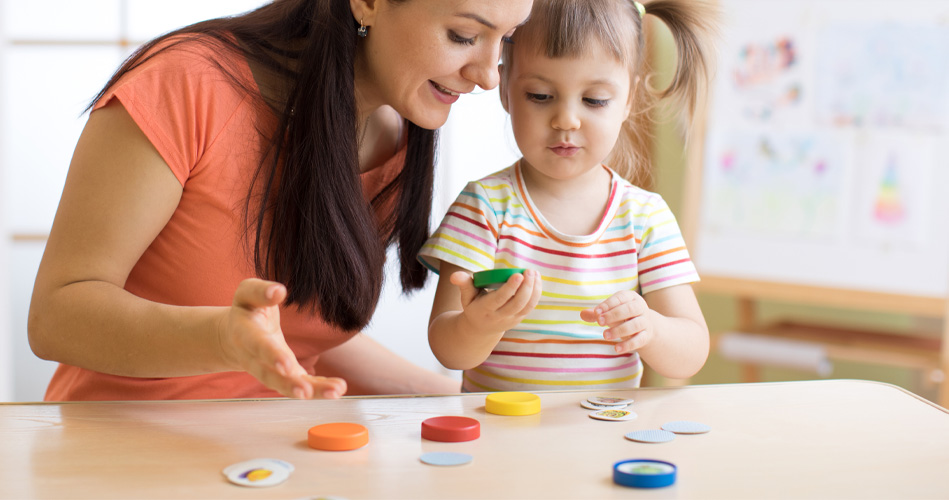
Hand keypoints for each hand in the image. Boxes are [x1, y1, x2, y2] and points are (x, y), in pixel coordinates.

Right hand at [219, 278, 347, 398]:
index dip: (271, 355)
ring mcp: (269, 370)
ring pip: (285, 385)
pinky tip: (336, 389)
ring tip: (334, 392)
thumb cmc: (247, 309)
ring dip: (309, 391)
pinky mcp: (284, 375)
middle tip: (305, 391)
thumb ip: (261, 292)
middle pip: (269, 375)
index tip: (286, 365)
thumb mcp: (247, 294)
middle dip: (288, 383)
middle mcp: (254, 358)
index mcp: (244, 333)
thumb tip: (279, 291)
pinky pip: (299, 384)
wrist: (234, 336)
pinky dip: (317, 388)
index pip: (257, 345)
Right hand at [451, 269, 541, 333]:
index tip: (518, 274)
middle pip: (516, 304)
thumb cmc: (473, 306)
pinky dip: (536, 294)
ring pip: (526, 306)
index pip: (499, 299)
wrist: (480, 329)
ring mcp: (511, 319)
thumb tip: (454, 275)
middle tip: (529, 271)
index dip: (510, 288)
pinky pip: (530, 307)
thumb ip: (463, 284)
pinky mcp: (519, 319)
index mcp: (485, 310)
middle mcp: (499, 317)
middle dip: (526, 287)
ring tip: (535, 273)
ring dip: (533, 290)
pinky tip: (536, 280)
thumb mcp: (466, 296)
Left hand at [581, 290, 653, 353]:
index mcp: (630, 297)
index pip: (620, 298)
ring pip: (635, 325)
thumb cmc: (622, 316)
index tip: (596, 312)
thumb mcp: (610, 312)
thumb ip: (596, 314)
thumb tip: (582, 314)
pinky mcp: (647, 336)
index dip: (608, 305)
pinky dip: (628, 345)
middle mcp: (640, 308)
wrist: (645, 326)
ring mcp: (645, 322)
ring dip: (619, 330)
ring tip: (605, 336)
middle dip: (613, 315)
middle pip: (629, 309)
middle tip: (599, 322)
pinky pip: (639, 340)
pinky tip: (616, 349)